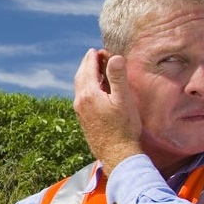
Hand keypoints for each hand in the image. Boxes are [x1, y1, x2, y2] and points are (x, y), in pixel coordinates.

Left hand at [72, 48, 140, 172]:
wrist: (116, 153)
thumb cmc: (123, 127)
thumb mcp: (123, 99)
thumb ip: (117, 77)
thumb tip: (113, 57)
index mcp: (88, 94)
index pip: (88, 68)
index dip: (94, 57)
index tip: (99, 50)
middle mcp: (80, 101)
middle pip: (80, 76)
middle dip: (87, 64)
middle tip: (95, 55)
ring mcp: (80, 111)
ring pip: (79, 86)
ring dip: (86, 75)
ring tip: (95, 69)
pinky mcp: (83, 118)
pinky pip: (82, 96)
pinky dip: (87, 86)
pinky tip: (95, 89)